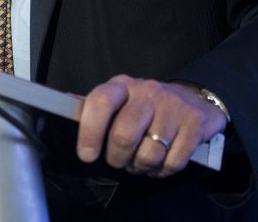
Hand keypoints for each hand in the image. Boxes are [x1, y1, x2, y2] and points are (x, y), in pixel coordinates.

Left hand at [76, 76, 226, 177]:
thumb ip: (93, 105)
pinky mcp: (194, 124)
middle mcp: (147, 92)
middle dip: (118, 158)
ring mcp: (173, 107)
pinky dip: (163, 171)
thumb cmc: (146, 104)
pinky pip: (173, 162)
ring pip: (149, 154)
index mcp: (122, 85)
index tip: (87, 155)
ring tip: (140, 161)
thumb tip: (63, 105)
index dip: (90, 131)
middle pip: (124, 136)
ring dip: (141, 167)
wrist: (194, 100)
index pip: (101, 102)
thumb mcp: (119, 99)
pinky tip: (160, 163)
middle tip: (119, 160)